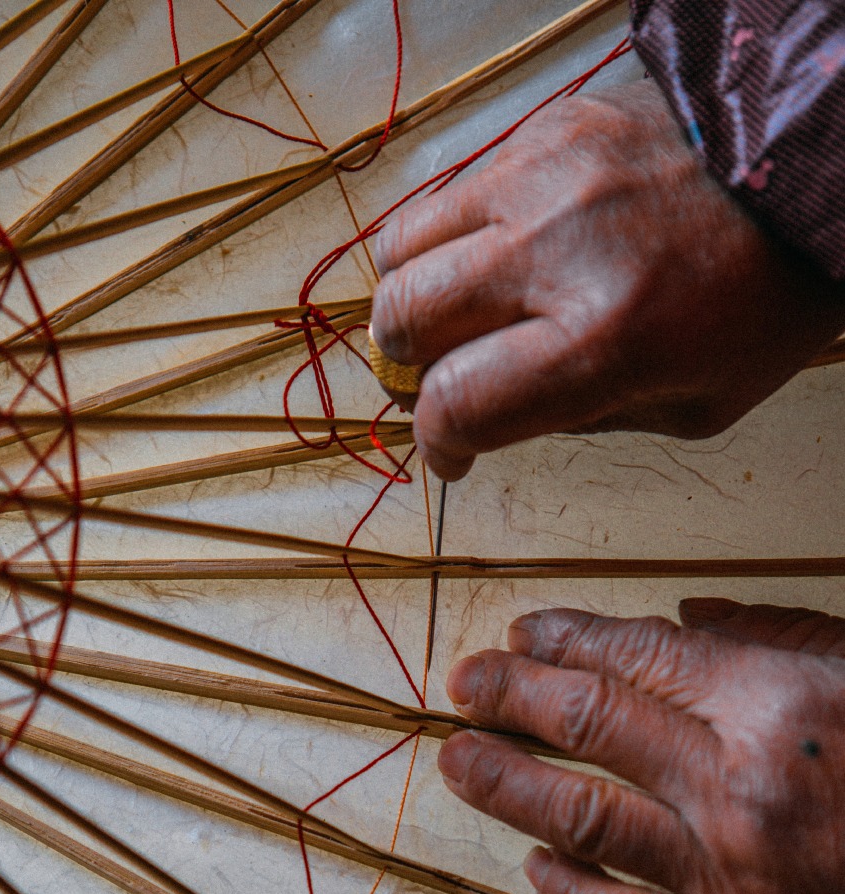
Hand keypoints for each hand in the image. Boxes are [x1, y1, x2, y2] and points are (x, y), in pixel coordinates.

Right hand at [370, 79, 844, 479]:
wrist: (812, 172)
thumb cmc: (766, 297)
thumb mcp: (691, 408)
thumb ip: (582, 420)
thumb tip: (496, 416)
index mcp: (601, 338)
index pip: (455, 402)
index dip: (439, 441)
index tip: (452, 451)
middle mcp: (555, 249)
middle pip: (403, 317)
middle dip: (406, 366)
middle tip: (439, 378)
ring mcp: (541, 175)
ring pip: (404, 245)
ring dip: (413, 294)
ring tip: (455, 315)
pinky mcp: (545, 128)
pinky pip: (456, 191)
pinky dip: (458, 237)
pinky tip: (502, 256)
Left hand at [437, 600, 844, 893]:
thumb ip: (786, 637)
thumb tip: (688, 621)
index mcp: (780, 704)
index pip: (634, 657)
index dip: (562, 642)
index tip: (520, 637)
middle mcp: (738, 788)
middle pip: (587, 726)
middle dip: (509, 698)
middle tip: (461, 685)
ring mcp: (731, 881)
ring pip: (581, 821)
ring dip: (506, 787)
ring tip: (459, 763)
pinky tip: (534, 869)